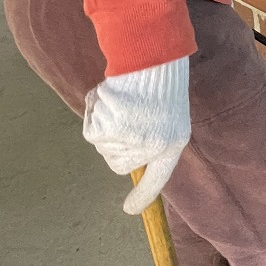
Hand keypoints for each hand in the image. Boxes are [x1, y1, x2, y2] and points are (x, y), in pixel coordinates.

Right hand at [83, 57, 190, 214]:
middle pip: (118, 163)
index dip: (144, 195)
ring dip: (104, 122)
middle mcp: (155, 149)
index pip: (158, 179)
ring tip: (121, 98)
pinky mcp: (114, 131)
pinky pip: (92, 131)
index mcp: (173, 143)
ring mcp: (134, 142)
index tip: (129, 210)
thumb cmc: (158, 79)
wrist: (152, 55)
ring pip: (103, 145)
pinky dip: (94, 113)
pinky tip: (109, 95)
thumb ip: (150, 137)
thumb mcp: (166, 113)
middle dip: (113, 143)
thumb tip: (124, 157)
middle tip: (124, 114)